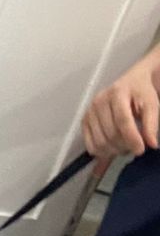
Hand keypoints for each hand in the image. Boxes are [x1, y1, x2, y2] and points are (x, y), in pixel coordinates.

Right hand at [82, 47, 159, 163]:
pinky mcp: (84, 121)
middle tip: (134, 147)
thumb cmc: (141, 93)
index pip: (122, 121)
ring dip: (114, 151)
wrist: (131, 82)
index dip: (131, 138)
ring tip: (125, 146)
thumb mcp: (151, 105)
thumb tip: (151, 144)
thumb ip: (152, 124)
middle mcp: (99, 101)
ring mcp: (89, 112)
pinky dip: (101, 152)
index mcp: (117, 93)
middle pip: (110, 134)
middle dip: (124, 146)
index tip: (140, 150)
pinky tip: (112, 149)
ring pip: (100, 142)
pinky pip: (90, 145)